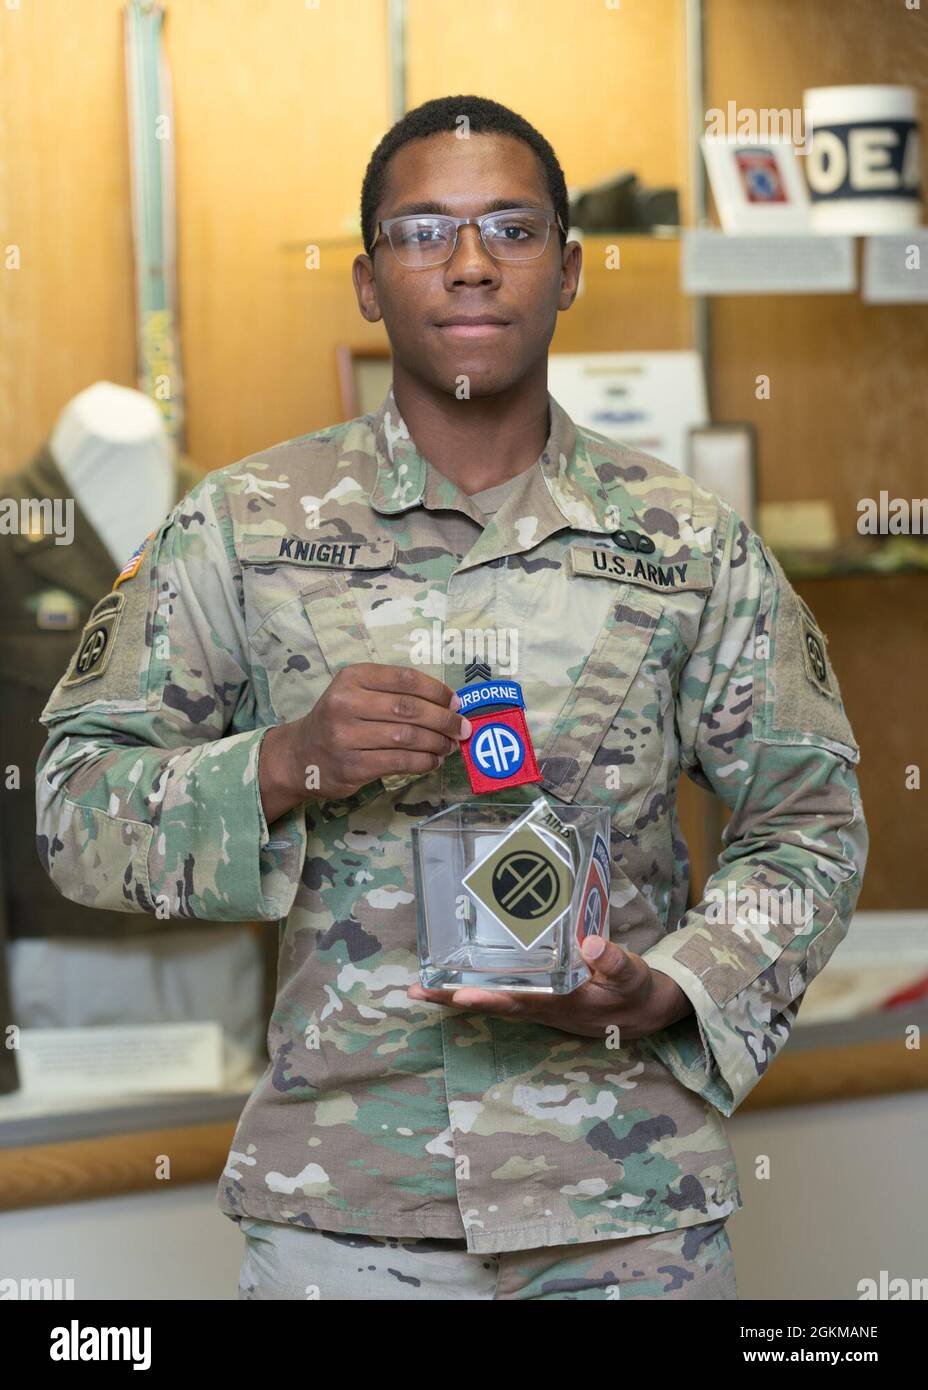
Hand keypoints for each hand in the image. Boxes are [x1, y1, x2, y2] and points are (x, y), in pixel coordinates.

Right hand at [259, 662, 471, 820]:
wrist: (300, 756)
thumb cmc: (339, 720)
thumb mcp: (357, 692)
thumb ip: (395, 693)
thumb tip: (449, 704)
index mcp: (352, 677)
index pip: (405, 679)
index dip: (437, 690)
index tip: (456, 702)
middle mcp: (346, 703)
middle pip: (409, 709)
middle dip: (444, 719)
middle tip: (462, 728)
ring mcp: (346, 736)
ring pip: (407, 737)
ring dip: (437, 743)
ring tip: (449, 746)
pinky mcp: (351, 766)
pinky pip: (398, 763)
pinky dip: (423, 762)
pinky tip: (432, 761)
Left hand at [407, 936, 693, 1041]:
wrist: (644, 1013)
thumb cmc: (635, 990)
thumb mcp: (632, 975)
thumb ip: (614, 960)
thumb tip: (588, 943)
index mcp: (563, 1003)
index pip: (519, 1000)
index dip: (490, 996)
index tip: (461, 992)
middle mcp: (543, 1009)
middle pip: (492, 1005)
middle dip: (454, 998)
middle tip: (416, 990)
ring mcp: (538, 1008)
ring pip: (492, 1002)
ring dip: (457, 996)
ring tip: (420, 988)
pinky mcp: (539, 1001)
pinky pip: (502, 996)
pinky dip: (478, 990)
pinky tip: (456, 980)